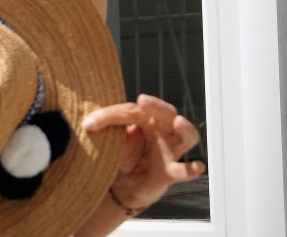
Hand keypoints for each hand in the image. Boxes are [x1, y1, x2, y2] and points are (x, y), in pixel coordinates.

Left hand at [82, 94, 204, 213]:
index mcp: (146, 117)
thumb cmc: (121, 154)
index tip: (89, 124)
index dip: (109, 116)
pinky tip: (197, 166)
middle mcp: (162, 130)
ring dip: (184, 128)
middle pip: (166, 112)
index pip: (131, 111)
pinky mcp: (169, 172)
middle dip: (156, 105)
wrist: (124, 185)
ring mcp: (169, 151)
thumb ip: (108, 132)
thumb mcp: (111, 140)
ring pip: (186, 136)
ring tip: (179, 122)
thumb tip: (100, 127)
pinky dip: (191, 169)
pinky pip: (183, 171)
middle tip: (142, 100)